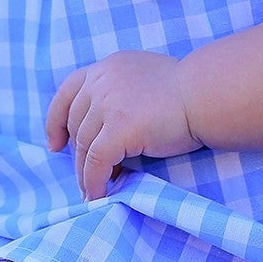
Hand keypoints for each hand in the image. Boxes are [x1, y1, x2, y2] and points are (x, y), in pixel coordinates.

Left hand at [45, 51, 201, 199]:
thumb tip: (103, 127)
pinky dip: (94, 181)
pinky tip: (100, 194)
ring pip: (84, 146)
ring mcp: (108, 103)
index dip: (56, 120)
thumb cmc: (186, 92)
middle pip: (76, 124)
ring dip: (85, 173)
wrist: (207, 95)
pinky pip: (97, 162)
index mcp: (107, 67)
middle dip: (77, 155)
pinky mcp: (119, 128)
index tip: (55, 144)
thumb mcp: (142, 80)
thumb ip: (120, 92)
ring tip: (91, 191)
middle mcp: (102, 81)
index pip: (68, 91)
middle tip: (85, 178)